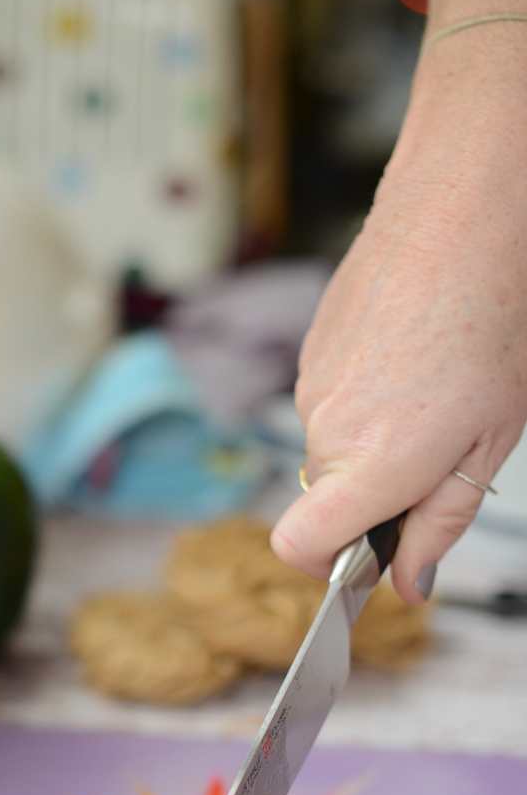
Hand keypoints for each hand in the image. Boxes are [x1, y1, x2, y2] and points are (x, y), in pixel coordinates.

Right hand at [271, 32, 526, 603]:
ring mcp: (312, 386)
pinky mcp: (310, 351)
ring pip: (331, 449)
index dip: (327, 565)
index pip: (298, 546)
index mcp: (377, 461)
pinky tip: (410, 359)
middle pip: (326, 501)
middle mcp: (329, 428)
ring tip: (432, 390)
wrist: (466, 211)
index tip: (368, 558)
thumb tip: (410, 583)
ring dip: (371, 441)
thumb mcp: (491, 443)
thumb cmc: (496, 317)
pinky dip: (363, 398)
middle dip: (373, 495)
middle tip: (440, 450)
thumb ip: (440, 522)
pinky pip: (328, 402)